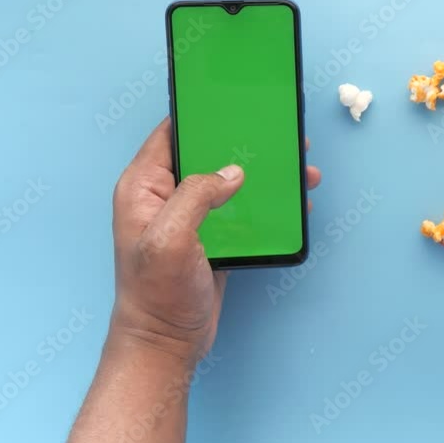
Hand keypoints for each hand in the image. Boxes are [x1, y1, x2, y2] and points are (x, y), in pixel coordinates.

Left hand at [109, 118, 320, 365]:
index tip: (233, 99)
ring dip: (264, 173)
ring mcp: (191, 217)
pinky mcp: (213, 237)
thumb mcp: (170, 238)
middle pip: (208, 153)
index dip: (200, 113)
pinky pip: (242, 208)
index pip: (172, 133)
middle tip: (279, 131)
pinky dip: (267, 202)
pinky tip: (292, 201)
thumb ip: (197, 196)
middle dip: (244, 141)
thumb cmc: (156, 294)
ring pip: (231, 180)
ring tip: (299, 167)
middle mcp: (165, 196)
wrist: (167, 343)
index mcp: (144, 187)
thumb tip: (233, 173)